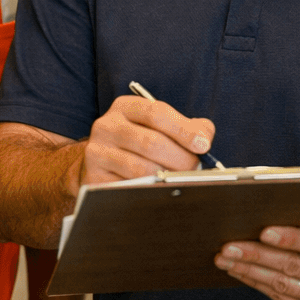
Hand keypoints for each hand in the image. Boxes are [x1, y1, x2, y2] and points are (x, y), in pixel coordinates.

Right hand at [83, 97, 215, 184]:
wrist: (98, 162)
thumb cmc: (138, 141)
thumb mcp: (158, 125)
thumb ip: (186, 127)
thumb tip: (204, 138)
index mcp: (125, 107)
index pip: (156, 113)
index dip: (183, 130)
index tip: (204, 145)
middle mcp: (107, 126)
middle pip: (151, 142)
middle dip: (181, 159)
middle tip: (196, 169)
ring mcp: (97, 153)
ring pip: (141, 169)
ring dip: (167, 178)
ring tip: (182, 181)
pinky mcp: (94, 178)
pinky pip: (128, 188)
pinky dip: (149, 191)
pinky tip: (162, 192)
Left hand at [214, 206, 299, 299]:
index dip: (291, 238)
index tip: (264, 231)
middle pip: (295, 267)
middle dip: (258, 256)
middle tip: (229, 246)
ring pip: (284, 285)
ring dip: (251, 272)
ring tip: (226, 259)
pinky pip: (285, 298)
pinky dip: (260, 285)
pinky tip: (242, 272)